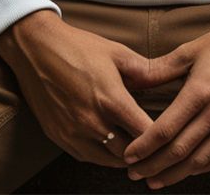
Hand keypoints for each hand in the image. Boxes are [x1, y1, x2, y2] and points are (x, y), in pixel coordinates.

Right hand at [0, 10, 164, 167]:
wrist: (35, 47)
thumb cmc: (78, 46)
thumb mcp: (117, 52)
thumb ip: (147, 69)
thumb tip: (174, 73)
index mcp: (111, 100)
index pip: (146, 134)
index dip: (161, 138)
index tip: (169, 134)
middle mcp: (93, 123)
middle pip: (129, 154)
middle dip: (144, 151)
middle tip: (155, 145)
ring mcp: (73, 133)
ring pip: (108, 161)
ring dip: (123, 156)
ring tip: (134, 146)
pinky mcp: (59, 137)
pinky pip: (87, 157)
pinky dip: (101, 153)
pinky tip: (108, 142)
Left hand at [120, 13, 209, 188]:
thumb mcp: (192, 49)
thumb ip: (162, 68)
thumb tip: (135, 79)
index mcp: (201, 92)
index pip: (166, 129)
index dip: (144, 146)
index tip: (128, 155)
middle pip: (179, 151)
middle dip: (153, 166)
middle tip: (134, 174)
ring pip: (199, 161)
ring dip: (174, 175)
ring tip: (154, 181)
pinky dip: (200, 169)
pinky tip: (186, 171)